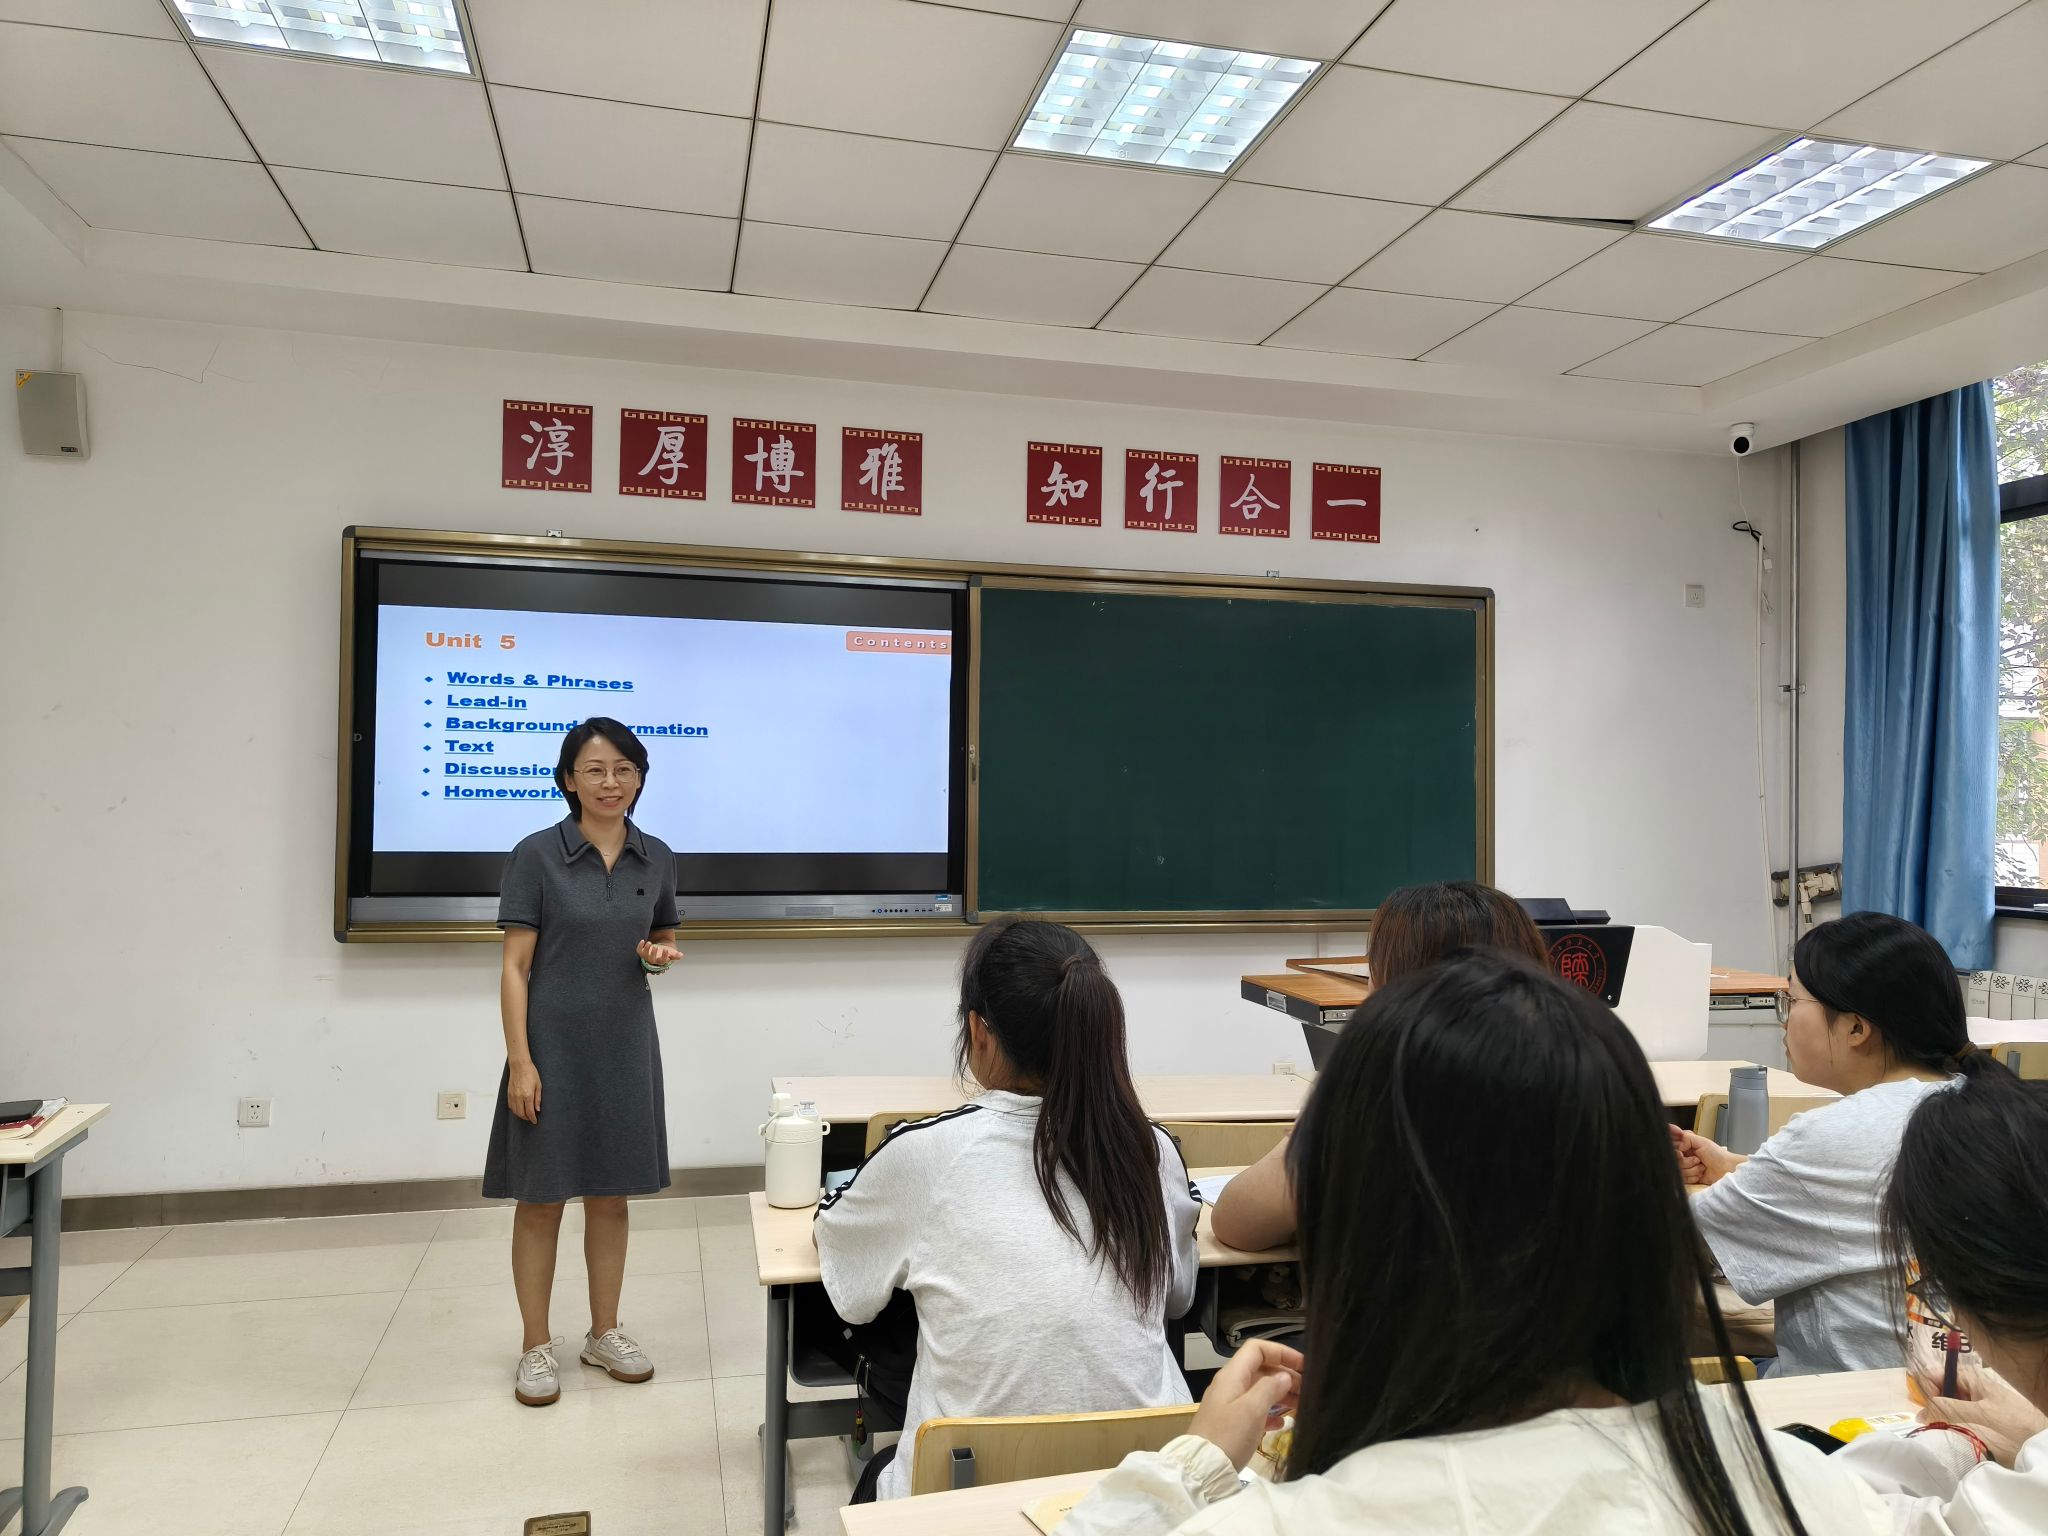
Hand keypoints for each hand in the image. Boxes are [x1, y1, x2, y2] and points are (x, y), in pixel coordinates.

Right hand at [507, 1059, 540, 1123]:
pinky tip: (519, 1109)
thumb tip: (537, 1110)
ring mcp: (512, 1095)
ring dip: (520, 1115)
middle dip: (527, 1118)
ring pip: (515, 1111)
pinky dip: (515, 1110)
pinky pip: (511, 1106)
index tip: (535, 1121)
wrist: (519, 1066)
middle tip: (531, 1118)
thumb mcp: (538, 1085)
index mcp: (528, 1095)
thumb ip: (538, 1099)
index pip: (529, 1112)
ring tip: (526, 1115)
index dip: (532, 1118)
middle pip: (521, 1113)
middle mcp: (519, 1097)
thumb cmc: (531, 1074)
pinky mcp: (509, 1093)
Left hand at [637, 939, 682, 968]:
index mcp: (661, 961)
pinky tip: (642, 941)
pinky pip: (639, 951)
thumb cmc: (667, 951)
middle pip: (652, 960)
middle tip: (656, 947)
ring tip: (649, 943)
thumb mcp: (672, 952)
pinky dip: (639, 946)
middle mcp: (653, 960)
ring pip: (645, 956)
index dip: (664, 956)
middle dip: (653, 954)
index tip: (666, 950)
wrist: (661, 948)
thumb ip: (676, 955)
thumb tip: (681, 955)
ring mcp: (647, 957)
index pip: (662, 961)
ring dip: (646, 949)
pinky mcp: (642, 952)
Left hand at [1188, 1339, 1301, 1470]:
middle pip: (1261, 1370)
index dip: (1281, 1352)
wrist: (1203, 1469)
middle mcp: (1230, 1385)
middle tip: (1308, 1390)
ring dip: (1281, 1395)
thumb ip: (1269, 1388)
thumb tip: (1284, 1376)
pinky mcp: (1231, 1423)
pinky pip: (1255, 1410)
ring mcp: (1230, 1404)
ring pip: (1260, 1391)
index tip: (1302, 1365)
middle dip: (1285, 1376)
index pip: (1257, 1349)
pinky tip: (1282, 1423)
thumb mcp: (1252, 1409)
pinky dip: (1270, 1413)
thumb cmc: (1228, 1435)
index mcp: (1232, 1375)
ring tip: (1302, 1406)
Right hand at [1670, 1125, 1744, 1186]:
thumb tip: (1676, 1147)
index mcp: (1685, 1145)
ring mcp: (1686, 1168)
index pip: (1671, 1146)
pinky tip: (1701, 1174)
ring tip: (1702, 1167)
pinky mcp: (1688, 1179)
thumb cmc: (1717, 1155)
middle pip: (1673, 1160)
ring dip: (1692, 1169)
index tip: (1682, 1151)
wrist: (1726, 1170)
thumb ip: (1685, 1138)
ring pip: (1678, 1170)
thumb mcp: (1701, 1141)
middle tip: (1697, 1159)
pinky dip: (1693, 1177)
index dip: (1676, 1150)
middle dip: (1686, 1161)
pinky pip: (1683, 1179)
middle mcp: (1684, 1156)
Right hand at [1917, 1365, 2047, 1465]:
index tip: (1929, 1410)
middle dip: (1932, 1405)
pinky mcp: (1976, 1416)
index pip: (1933, 1375)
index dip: (1927, 1390)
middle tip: (1933, 1422)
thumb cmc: (2012, 1421)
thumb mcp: (1979, 1413)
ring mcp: (1972, 1401)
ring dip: (1940, 1416)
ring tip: (1942, 1430)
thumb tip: (1919, 1415)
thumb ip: (1948, 1410)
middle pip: (1938, 1390)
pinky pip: (1955, 1415)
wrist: (2038, 1437)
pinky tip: (1952, 1433)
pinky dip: (1950, 1423)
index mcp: (1967, 1377)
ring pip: (1945, 1404)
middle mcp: (1967, 1386)